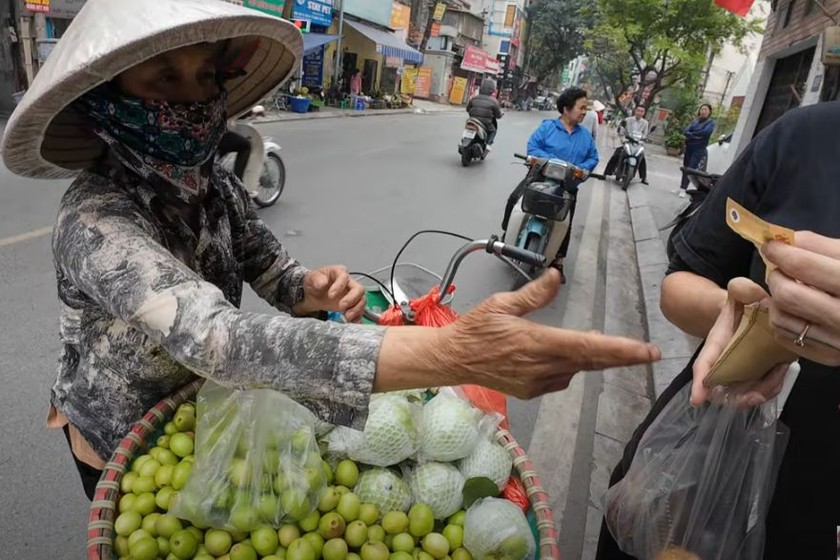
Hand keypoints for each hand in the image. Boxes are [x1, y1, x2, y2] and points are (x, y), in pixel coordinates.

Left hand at [294, 266, 365, 321]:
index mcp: (339, 272)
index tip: (331, 295)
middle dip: (352, 299)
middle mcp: (349, 283)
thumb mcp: (311, 278)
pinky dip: (357, 317)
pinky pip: (360, 311)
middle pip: (359, 289)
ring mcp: (352, 295)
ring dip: (356, 310)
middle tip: (341, 307)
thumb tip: (323, 282)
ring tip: (347, 317)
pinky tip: (350, 321)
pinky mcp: (352, 305)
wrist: (313, 295)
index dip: (339, 286)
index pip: (344, 277)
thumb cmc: (314, 283)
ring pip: (361, 301)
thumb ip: (316, 279)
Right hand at [435, 269, 660, 398]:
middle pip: (591, 362)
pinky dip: (568, 366)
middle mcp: (541, 366)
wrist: (452, 359)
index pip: (588, 347)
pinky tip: (561, 355)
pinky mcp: (531, 391)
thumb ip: (534, 294)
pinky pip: (560, 378)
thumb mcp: (501, 303)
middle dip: (622, 357)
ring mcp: (536, 382)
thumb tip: (556, 275)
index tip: (647, 351)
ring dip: (589, 358)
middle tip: (649, 353)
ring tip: (597, 344)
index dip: (621, 350)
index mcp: (537, 342)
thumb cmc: (474, 328)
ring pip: (576, 370)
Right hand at [691, 277, 788, 406]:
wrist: (750, 313)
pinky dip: (772, 387)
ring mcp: (739, 373)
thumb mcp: (740, 293)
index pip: (704, 365)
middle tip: (758, 393)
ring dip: (762, 391)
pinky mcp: (755, 377)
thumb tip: (743, 289)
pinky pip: (761, 391)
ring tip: (778, 371)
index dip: (699, 383)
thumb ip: (741, 288)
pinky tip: (781, 370)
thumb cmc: (742, 305)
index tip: (697, 400)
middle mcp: (723, 363)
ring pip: (745, 395)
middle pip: (724, 391)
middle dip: (741, 397)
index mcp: (716, 344)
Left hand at [764, 231, 839, 365]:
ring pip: (780, 318)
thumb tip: (787, 241)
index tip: (770, 245)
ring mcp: (838, 343)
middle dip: (776, 276)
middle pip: (787, 295)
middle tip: (779, 268)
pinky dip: (783, 319)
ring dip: (776, 299)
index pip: (803, 266)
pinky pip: (786, 337)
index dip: (780, 252)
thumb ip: (822, 247)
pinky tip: (795, 309)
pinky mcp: (829, 357)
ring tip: (788, 287)